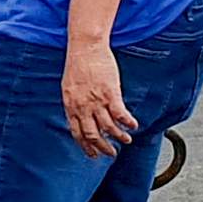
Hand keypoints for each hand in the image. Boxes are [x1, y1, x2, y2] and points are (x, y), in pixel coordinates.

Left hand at [61, 40, 137, 157]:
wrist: (85, 47)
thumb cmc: (77, 64)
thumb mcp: (69, 88)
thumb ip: (74, 104)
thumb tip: (80, 116)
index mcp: (71, 106)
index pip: (77, 133)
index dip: (86, 146)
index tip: (93, 154)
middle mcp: (83, 107)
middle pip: (93, 135)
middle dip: (103, 148)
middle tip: (111, 153)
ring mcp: (97, 101)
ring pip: (109, 128)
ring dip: (119, 137)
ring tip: (126, 140)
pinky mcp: (110, 93)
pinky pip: (120, 114)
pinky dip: (128, 123)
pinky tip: (133, 125)